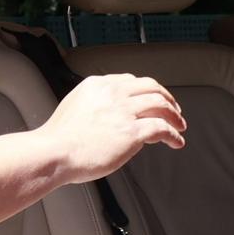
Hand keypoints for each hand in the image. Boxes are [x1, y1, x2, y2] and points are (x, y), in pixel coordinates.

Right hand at [43, 74, 185, 185]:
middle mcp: (113, 94)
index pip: (130, 81)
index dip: (145, 91)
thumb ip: (93, 107)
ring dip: (175, 115)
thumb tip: (109, 119)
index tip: (151, 100)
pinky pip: (163, 128)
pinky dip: (174, 135)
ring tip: (179, 126)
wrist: (53, 153)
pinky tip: (176, 141)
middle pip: (151, 87)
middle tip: (174, 110)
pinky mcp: (133, 132)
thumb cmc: (57, 139)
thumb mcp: (73, 108)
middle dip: (167, 98)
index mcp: (97, 85)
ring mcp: (124, 111)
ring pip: (161, 105)